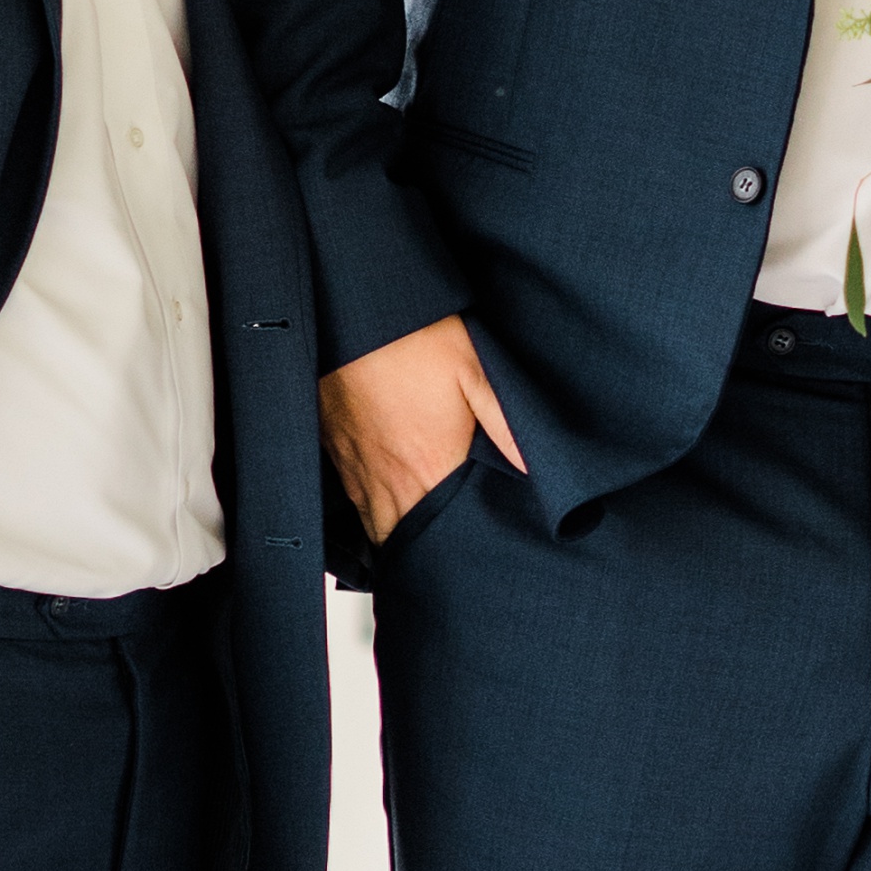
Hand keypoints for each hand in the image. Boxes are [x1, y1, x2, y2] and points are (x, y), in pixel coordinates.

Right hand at [319, 313, 525, 546]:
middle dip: (419, 550)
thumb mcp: (476, 372)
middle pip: (400, 538)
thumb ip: (507, 426)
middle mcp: (386, 477)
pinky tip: (386, 498)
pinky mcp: (333, 446)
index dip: (451, 550)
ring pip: (371, 522)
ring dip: (393, 531)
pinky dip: (368, 507)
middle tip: (440, 556)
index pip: (438, 534)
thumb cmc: (415, 338)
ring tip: (416, 538)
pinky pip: (350, 496)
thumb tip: (537, 471)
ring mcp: (354, 465)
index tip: (465, 557)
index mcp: (429, 466)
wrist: (352, 313)